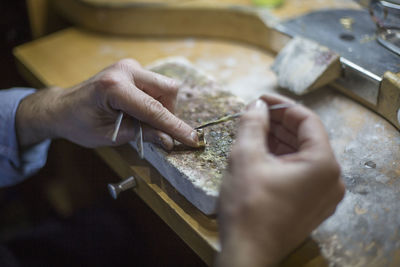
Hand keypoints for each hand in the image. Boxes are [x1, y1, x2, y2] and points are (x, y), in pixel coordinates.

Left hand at [16, 59, 199, 148]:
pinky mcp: (132, 69)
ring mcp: (130, 66)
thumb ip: (143, 135)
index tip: (193, 140)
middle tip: (156, 130)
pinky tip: (138, 111)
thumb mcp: (111, 136)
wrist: (62, 107)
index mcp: (114, 87)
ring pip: (164, 87)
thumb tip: (170, 141)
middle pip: (168, 89)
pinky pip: (156, 85)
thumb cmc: (80, 124)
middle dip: (169, 113)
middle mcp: (125, 70)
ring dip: (161, 108)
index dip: (176, 127)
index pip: (155, 109)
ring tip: (139, 120)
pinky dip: (154, 102)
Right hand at [216, 94, 344, 266]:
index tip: (260, 99)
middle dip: (278, 124)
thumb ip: (253, 124)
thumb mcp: (246, 157)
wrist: (246, 253)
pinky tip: (260, 153)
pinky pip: (299, 173)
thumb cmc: (248, 205)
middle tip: (253, 115)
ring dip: (278, 141)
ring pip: (301, 156)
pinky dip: (281, 160)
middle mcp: (331, 179)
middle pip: (306, 138)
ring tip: (253, 132)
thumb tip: (257, 105)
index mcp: (323, 164)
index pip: (307, 120)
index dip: (282, 106)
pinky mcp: (311, 206)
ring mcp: (323, 195)